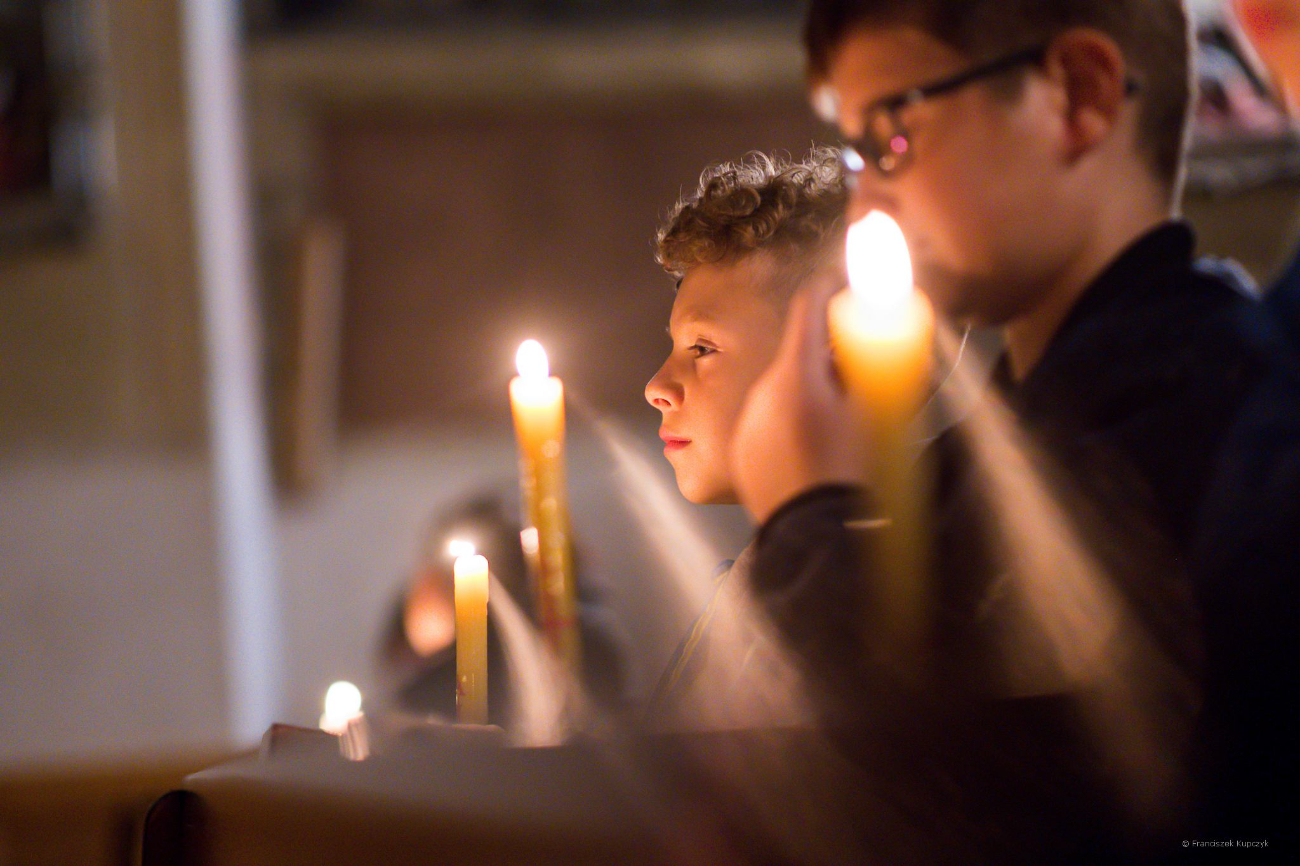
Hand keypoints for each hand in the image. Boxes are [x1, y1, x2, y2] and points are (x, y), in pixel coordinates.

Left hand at [731, 268, 870, 524]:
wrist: (819, 539)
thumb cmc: (858, 475)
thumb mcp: (879, 412)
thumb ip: (876, 364)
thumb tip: (883, 329)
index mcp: (796, 374)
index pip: (808, 304)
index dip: (830, 286)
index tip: (844, 282)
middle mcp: (761, 391)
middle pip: (795, 351)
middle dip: (825, 353)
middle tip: (858, 369)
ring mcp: (747, 424)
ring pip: (780, 387)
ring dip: (808, 390)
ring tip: (838, 420)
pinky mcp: (742, 453)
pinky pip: (768, 422)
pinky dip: (790, 422)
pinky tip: (815, 446)